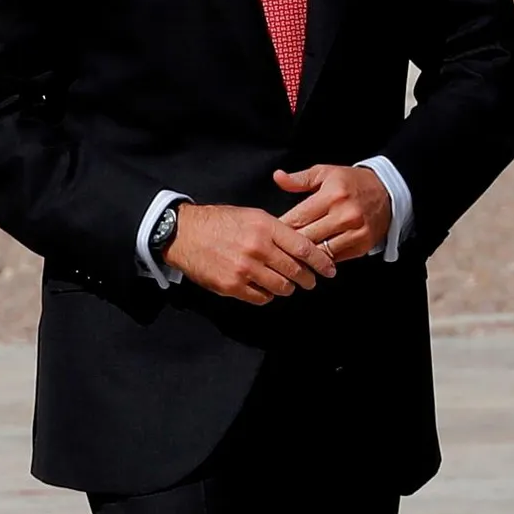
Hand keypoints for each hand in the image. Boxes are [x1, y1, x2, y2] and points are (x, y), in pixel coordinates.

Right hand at [161, 203, 337, 304]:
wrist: (183, 233)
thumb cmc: (218, 222)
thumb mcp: (250, 216)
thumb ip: (276, 231)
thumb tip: (301, 246)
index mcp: (265, 227)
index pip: (305, 249)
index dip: (322, 262)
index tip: (330, 269)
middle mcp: (258, 248)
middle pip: (297, 271)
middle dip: (308, 279)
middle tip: (310, 281)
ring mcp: (245, 269)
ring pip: (282, 287)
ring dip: (288, 288)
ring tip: (286, 285)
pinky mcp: (232, 286)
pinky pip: (262, 298)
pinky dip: (267, 295)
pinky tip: (263, 288)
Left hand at [276, 164, 392, 260]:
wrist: (387, 194)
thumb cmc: (351, 182)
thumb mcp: (325, 173)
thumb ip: (299, 178)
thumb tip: (277, 177)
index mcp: (332, 196)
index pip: (298, 217)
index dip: (281, 227)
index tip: (269, 232)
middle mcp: (345, 215)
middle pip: (307, 237)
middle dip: (288, 243)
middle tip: (275, 247)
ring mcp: (355, 233)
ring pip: (320, 252)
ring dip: (304, 255)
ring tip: (289, 255)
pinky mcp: (362, 246)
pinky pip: (335, 258)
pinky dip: (321, 259)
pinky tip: (309, 258)